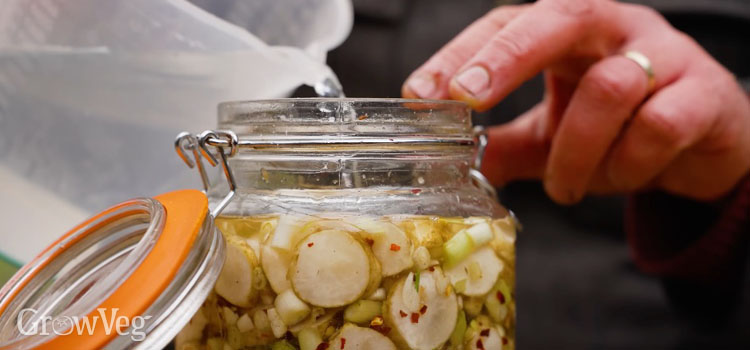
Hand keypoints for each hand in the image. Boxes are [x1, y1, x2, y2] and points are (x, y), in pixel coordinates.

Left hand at [402, 0, 749, 203]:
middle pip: (559, 18)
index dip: (459, 53)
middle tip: (467, 96)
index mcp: (568, 31)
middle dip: (506, 57)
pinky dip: (626, 164)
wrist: (704, 142)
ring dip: (575, 151)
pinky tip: (618, 178)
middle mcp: (614, 28)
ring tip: (564, 187)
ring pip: (609, 87)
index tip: (420, 93)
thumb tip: (455, 168)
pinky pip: (657, 126)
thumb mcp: (556, 134)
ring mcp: (665, 55)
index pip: (506, 24)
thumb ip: (511, 146)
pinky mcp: (703, 94)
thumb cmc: (622, 127)